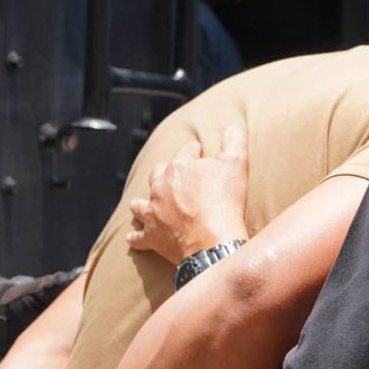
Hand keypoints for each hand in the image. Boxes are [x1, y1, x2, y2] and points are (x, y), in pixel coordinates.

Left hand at [126, 126, 249, 264]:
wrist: (213, 240)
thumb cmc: (225, 201)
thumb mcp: (236, 165)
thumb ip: (234, 143)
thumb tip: (232, 128)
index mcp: (180, 166)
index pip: (186, 151)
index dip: (194, 151)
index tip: (199, 151)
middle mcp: (161, 186)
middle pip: (158, 173)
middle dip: (165, 172)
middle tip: (175, 176)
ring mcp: (154, 211)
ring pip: (140, 204)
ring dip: (142, 203)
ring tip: (144, 204)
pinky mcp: (152, 235)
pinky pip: (138, 237)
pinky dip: (136, 237)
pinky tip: (132, 238)